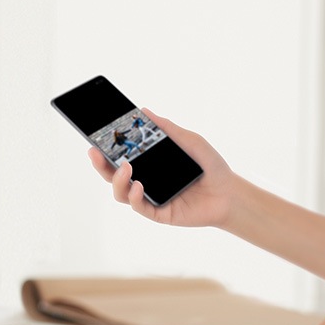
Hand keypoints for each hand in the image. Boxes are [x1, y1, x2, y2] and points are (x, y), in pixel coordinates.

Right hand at [88, 109, 237, 229]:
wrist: (230, 192)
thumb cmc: (210, 166)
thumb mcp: (189, 140)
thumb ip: (167, 128)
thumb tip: (144, 111)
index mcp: (149, 163)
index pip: (120, 155)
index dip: (105, 148)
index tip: (94, 137)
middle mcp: (145, 180)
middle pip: (113, 174)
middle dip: (100, 164)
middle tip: (94, 151)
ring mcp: (150, 197)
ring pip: (120, 193)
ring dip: (116, 180)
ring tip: (125, 167)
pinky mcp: (159, 212)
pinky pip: (140, 207)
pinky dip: (135, 196)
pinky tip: (139, 186)